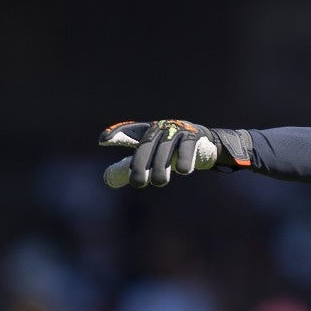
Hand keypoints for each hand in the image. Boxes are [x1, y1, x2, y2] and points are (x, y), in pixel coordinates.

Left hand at [99, 120, 217, 187]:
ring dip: (162, 166)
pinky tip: (183, 171)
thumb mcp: (152, 157)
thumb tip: (107, 181)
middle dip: (141, 164)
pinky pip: (187, 147)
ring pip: (166, 148)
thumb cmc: (172, 153)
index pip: (129, 130)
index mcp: (148, 131)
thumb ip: (132, 167)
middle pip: (146, 144)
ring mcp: (177, 129)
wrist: (206, 144)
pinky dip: (185, 159)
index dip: (116, 133)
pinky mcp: (194, 135)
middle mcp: (160, 127)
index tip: (103, 141)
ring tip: (160, 183)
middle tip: (138, 183)